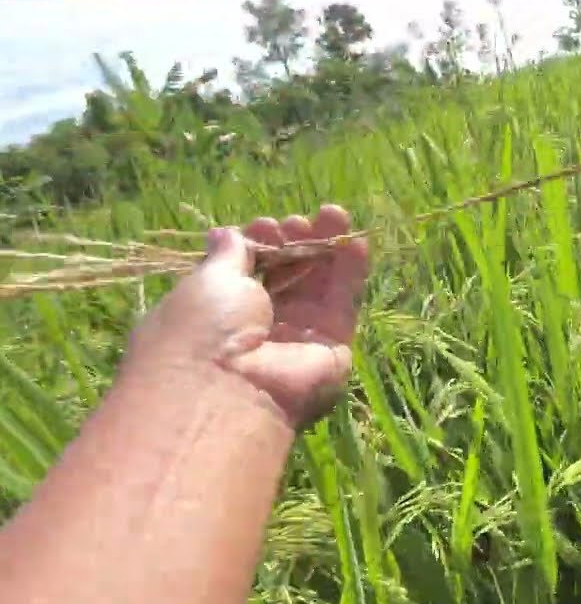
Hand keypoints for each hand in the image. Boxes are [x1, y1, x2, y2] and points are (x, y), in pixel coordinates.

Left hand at [122, 205, 368, 429]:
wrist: (227, 391)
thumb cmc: (202, 330)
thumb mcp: (209, 280)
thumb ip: (229, 254)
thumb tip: (224, 232)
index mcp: (220, 312)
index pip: (249, 270)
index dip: (259, 244)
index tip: (264, 225)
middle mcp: (259, 327)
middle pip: (287, 275)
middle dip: (295, 241)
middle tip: (299, 220)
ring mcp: (297, 336)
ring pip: (318, 283)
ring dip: (327, 247)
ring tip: (335, 213)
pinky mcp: (332, 345)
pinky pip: (343, 301)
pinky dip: (350, 270)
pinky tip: (355, 240)